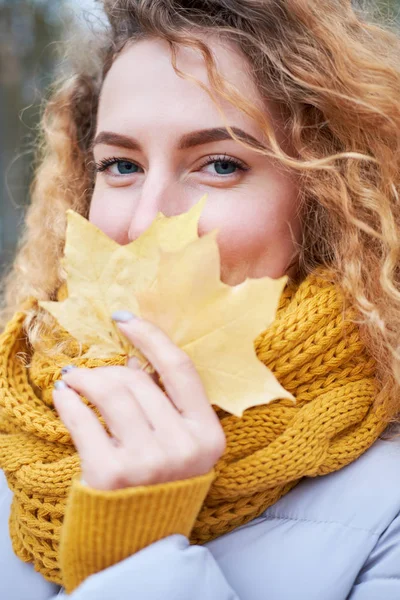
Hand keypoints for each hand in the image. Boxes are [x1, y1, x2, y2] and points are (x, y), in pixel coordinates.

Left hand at [52, 313, 225, 490]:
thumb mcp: (181, 447)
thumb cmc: (162, 486)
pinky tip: (63, 395)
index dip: (151, 337)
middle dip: (109, 370)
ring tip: (74, 380)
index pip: (180, 369)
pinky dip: (68, 401)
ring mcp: (147, 462)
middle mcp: (182, 448)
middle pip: (139, 380)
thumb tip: (134, 356)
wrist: (140, 544)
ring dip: (86, 379)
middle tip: (92, 374)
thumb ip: (167, 405)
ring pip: (111, 392)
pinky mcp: (110, 474)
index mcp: (208, 436)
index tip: (124, 320)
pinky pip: (83, 419)